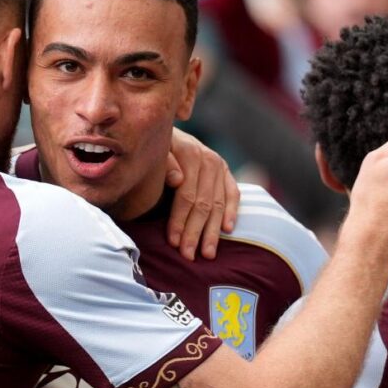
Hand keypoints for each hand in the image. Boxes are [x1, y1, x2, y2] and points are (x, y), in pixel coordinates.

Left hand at [165, 128, 239, 260]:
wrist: (165, 132)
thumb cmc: (153, 150)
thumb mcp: (153, 152)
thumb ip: (164, 163)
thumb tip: (177, 180)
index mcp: (189, 152)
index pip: (186, 195)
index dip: (179, 220)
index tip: (173, 242)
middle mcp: (208, 159)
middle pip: (204, 203)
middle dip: (195, 232)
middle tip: (188, 255)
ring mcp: (220, 166)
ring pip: (218, 204)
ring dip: (213, 231)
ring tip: (207, 253)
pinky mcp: (227, 172)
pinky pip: (233, 194)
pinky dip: (231, 212)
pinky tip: (227, 230)